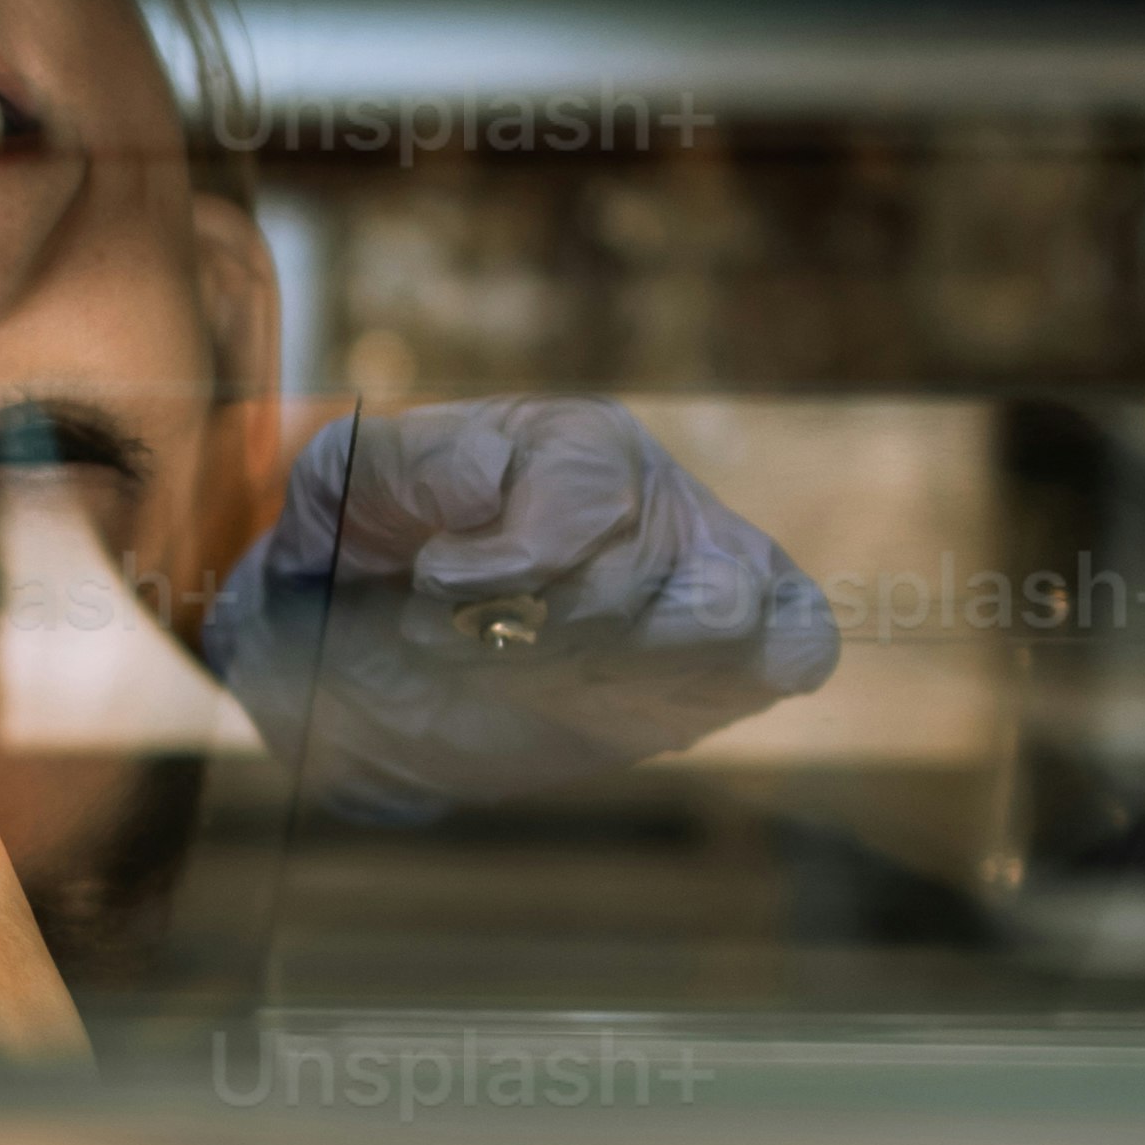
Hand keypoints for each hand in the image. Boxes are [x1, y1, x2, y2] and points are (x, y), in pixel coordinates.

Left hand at [201, 400, 839, 819]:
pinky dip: (731, 677)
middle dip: (543, 634)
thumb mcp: (348, 480)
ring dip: (611, 670)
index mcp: (575, 445)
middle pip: (653, 573)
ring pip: (727, 618)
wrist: (374, 651)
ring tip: (520, 678)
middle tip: (447, 645)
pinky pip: (795, 647)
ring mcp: (701, 578)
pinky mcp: (724, 660)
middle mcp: (655, 499)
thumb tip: (488, 487)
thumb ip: (410, 465)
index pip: (591, 501)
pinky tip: (621, 699)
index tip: (427, 588)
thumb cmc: (365, 548)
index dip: (508, 568)